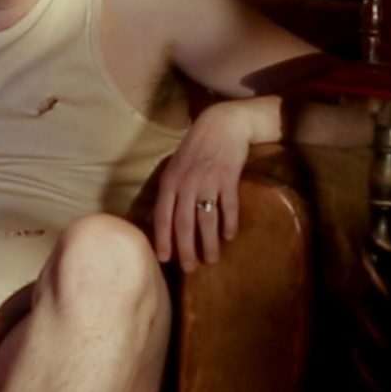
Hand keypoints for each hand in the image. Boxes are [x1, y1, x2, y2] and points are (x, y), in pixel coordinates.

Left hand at [152, 98, 280, 272]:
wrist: (222, 123)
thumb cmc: (197, 148)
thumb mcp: (176, 166)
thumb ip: (170, 191)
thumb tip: (161, 220)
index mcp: (170, 181)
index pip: (162, 216)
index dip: (163, 239)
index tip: (165, 259)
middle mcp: (186, 182)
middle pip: (184, 223)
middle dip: (186, 248)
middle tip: (190, 268)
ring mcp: (207, 179)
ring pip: (206, 218)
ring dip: (209, 242)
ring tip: (212, 259)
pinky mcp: (228, 176)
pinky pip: (228, 205)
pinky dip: (229, 223)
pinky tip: (230, 236)